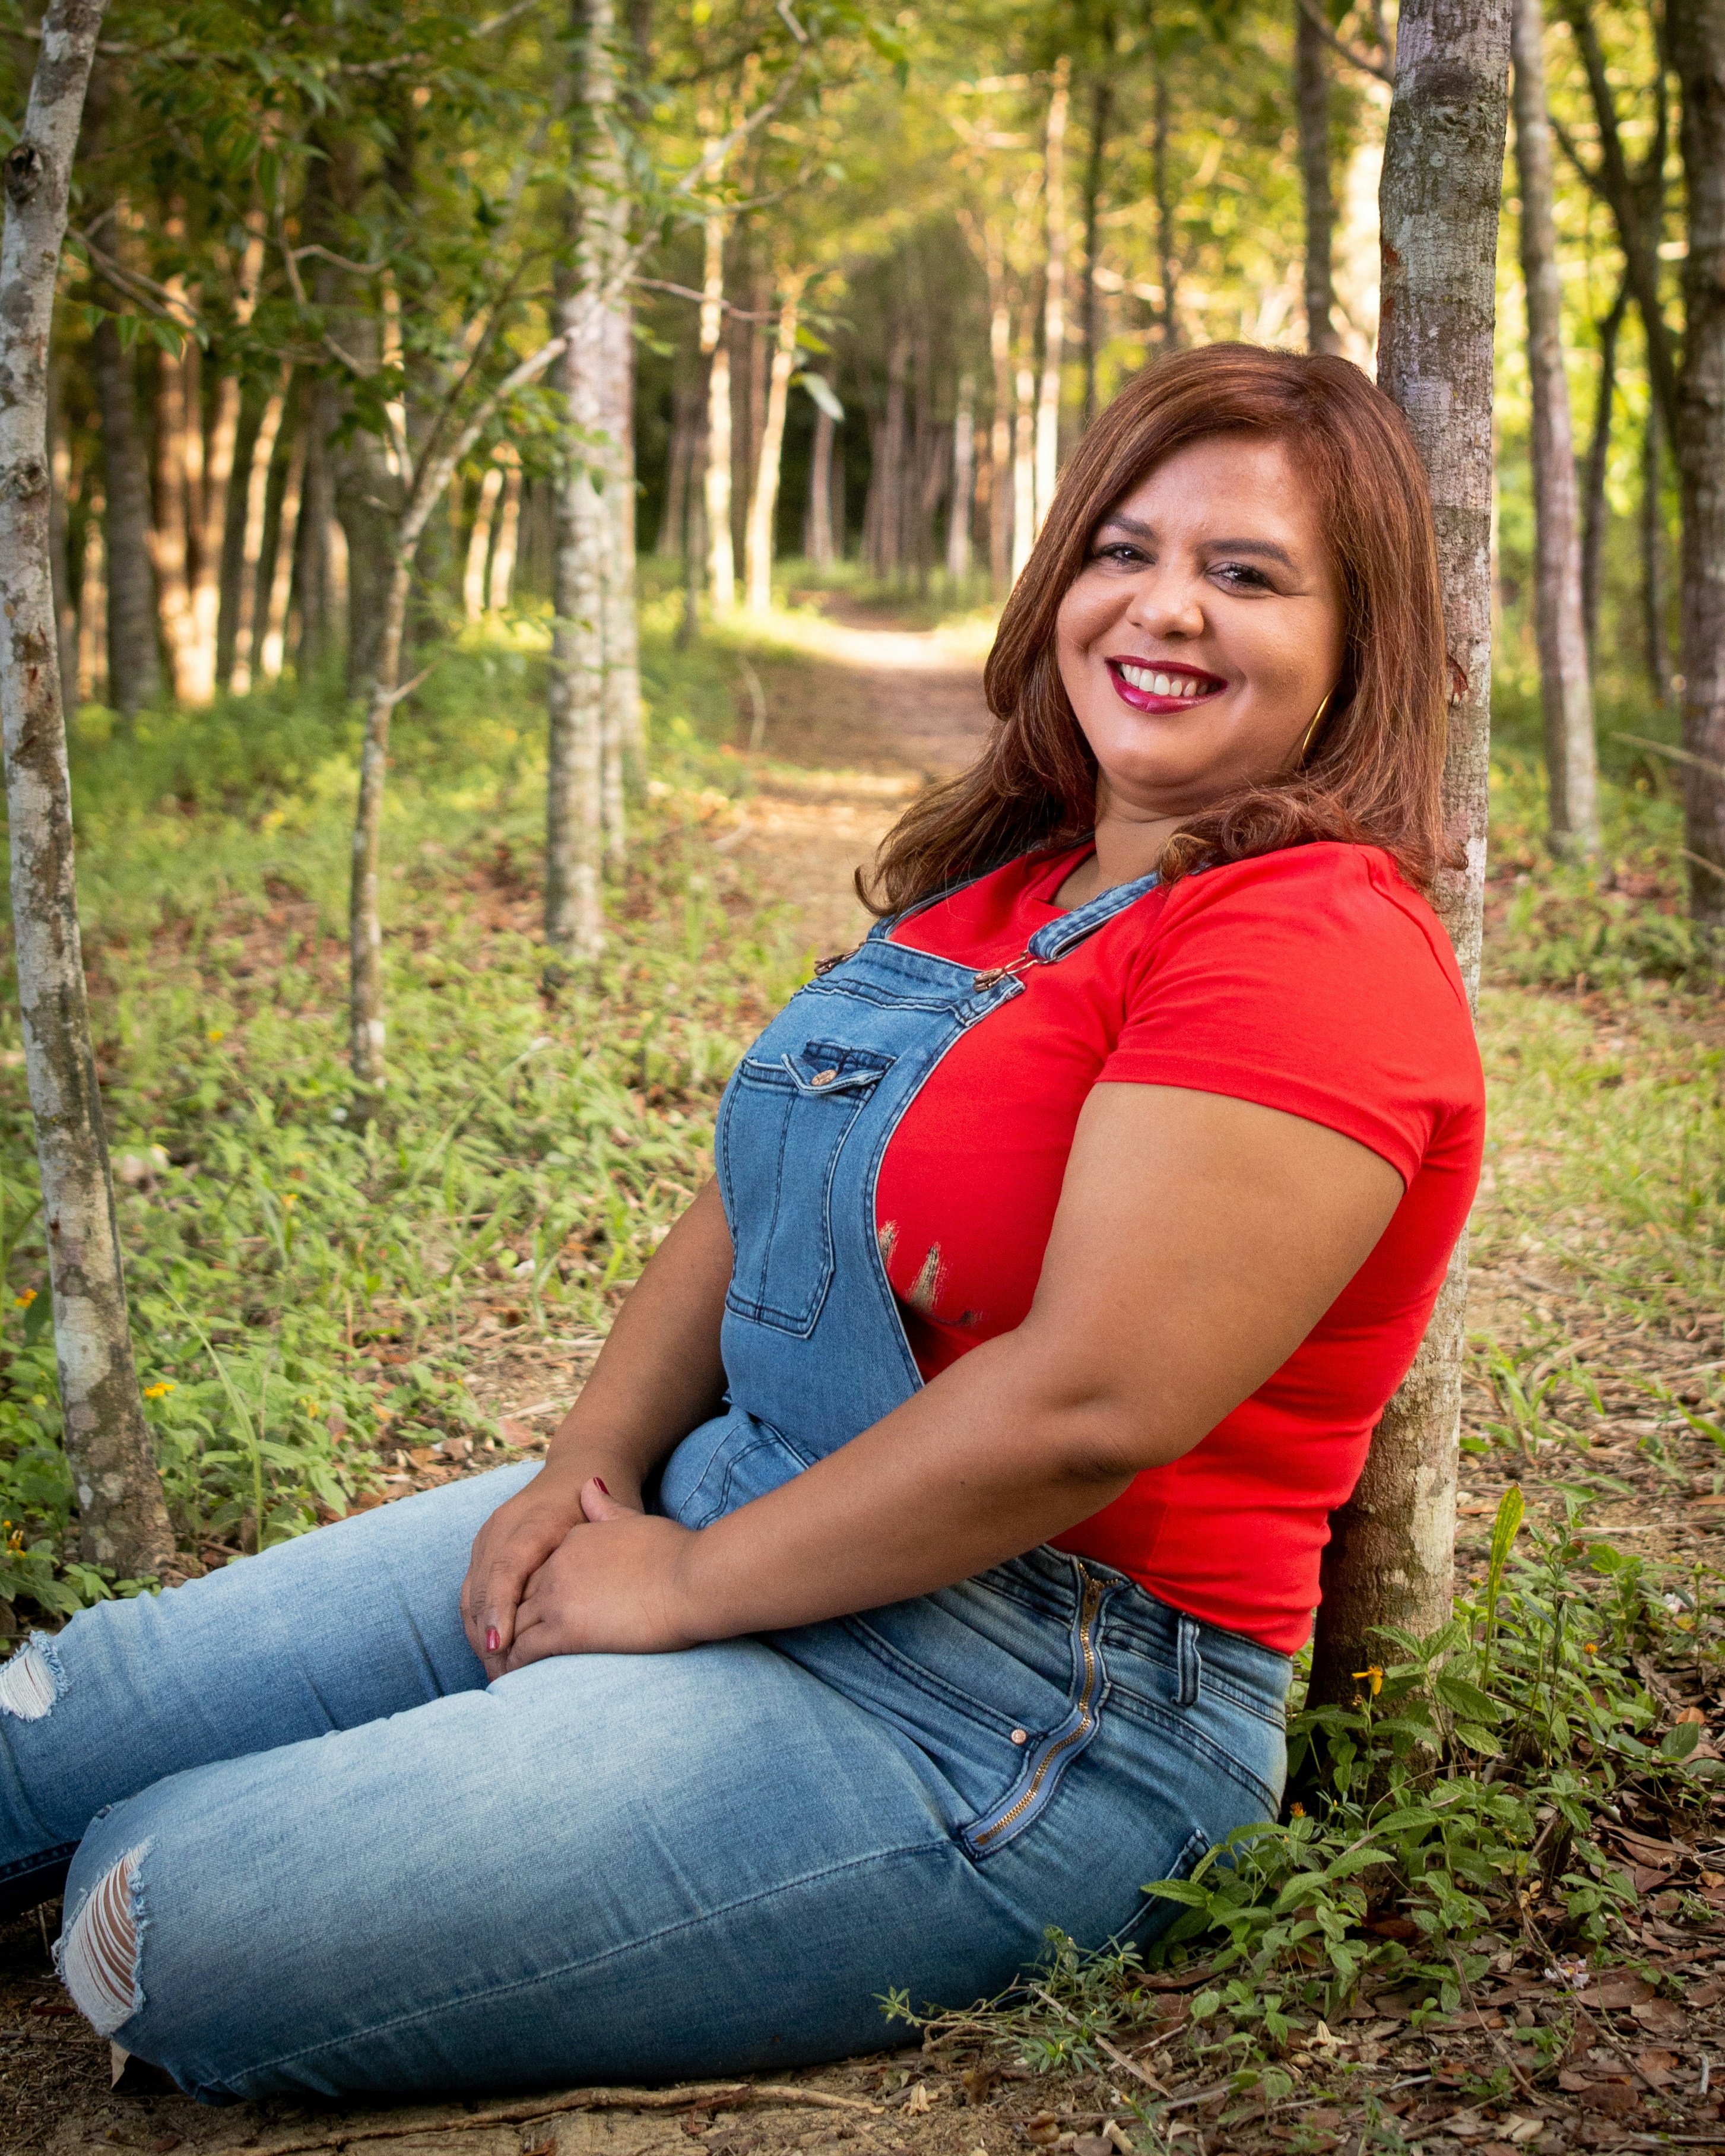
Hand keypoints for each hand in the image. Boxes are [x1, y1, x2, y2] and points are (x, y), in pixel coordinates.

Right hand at [462, 1462, 636, 1678]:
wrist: (585, 1463)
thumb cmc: (609, 1498)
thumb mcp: (613, 1516)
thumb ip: (604, 1542)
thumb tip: (593, 1577)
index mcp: (534, 1519)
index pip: (506, 1568)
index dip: (500, 1609)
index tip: (501, 1646)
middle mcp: (503, 1526)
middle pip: (481, 1587)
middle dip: (486, 1635)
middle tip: (500, 1678)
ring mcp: (489, 1535)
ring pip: (470, 1593)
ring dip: (480, 1634)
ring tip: (497, 1673)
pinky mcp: (484, 1546)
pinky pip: (471, 1589)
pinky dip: (479, 1621)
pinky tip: (494, 1649)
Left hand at [502, 1479, 700, 1667]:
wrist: (693, 1577)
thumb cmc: (677, 1553)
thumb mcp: (635, 1520)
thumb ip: (607, 1509)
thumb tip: (589, 1484)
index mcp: (573, 1540)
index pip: (537, 1571)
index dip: (529, 1595)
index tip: (525, 1615)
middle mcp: (557, 1564)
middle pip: (518, 1597)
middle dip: (505, 1623)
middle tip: (497, 1650)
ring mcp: (558, 1596)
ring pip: (514, 1626)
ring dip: (503, 1650)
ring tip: (498, 1671)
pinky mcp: (565, 1628)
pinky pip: (525, 1651)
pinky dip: (513, 1666)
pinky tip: (511, 1680)